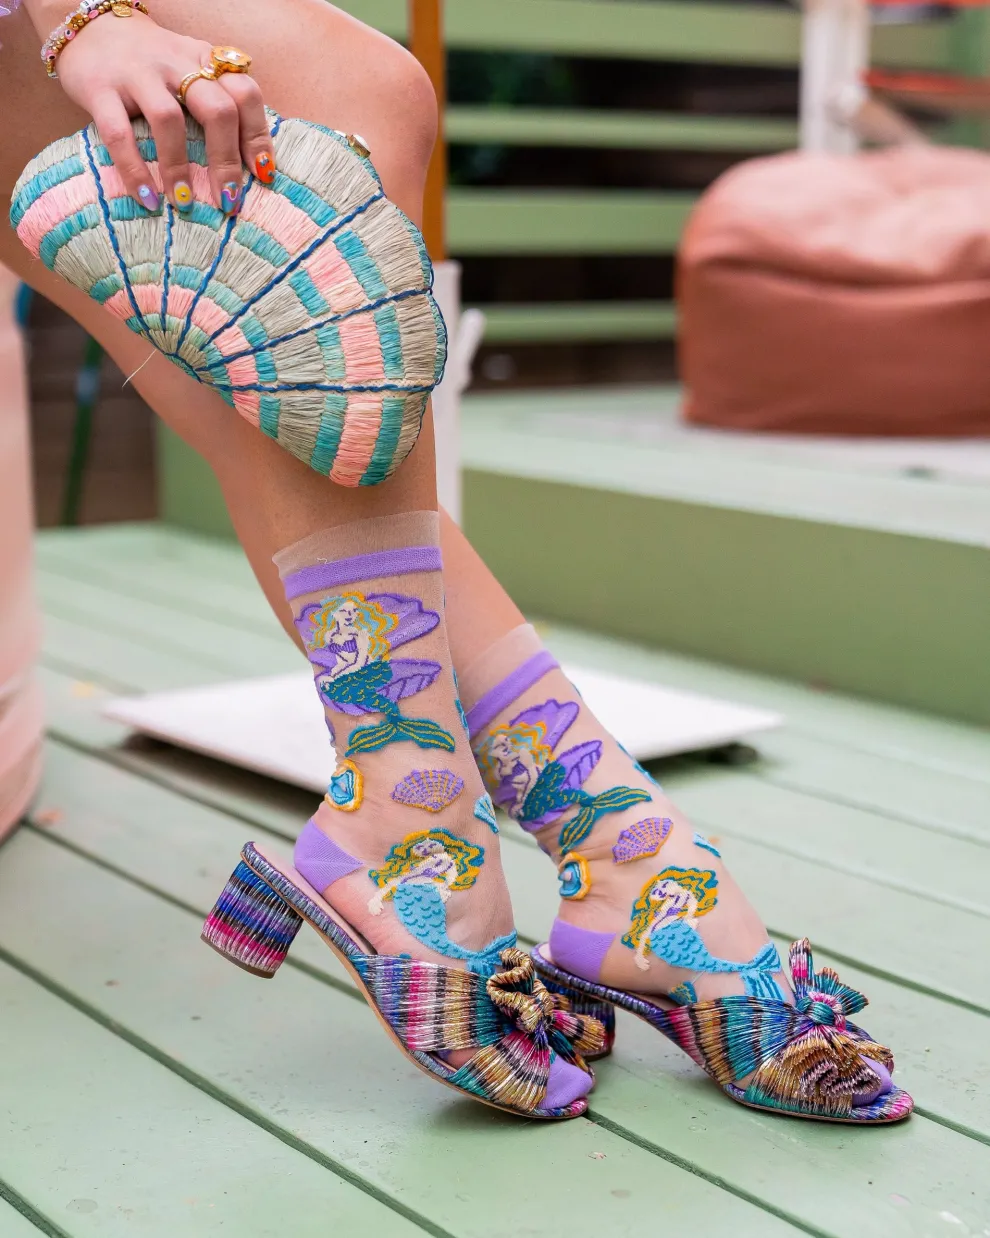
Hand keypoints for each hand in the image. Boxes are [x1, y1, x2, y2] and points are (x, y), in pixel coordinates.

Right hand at [54, 10, 274, 214]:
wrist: (88, 28)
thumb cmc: (151, 65)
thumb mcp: (190, 69)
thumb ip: (217, 101)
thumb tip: (251, 165)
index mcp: (204, 60)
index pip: (244, 94)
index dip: (258, 136)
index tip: (263, 175)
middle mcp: (175, 62)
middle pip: (217, 109)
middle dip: (227, 161)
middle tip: (228, 201)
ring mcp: (137, 73)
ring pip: (168, 120)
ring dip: (180, 169)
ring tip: (185, 205)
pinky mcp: (99, 88)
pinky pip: (119, 134)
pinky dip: (134, 170)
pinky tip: (147, 199)